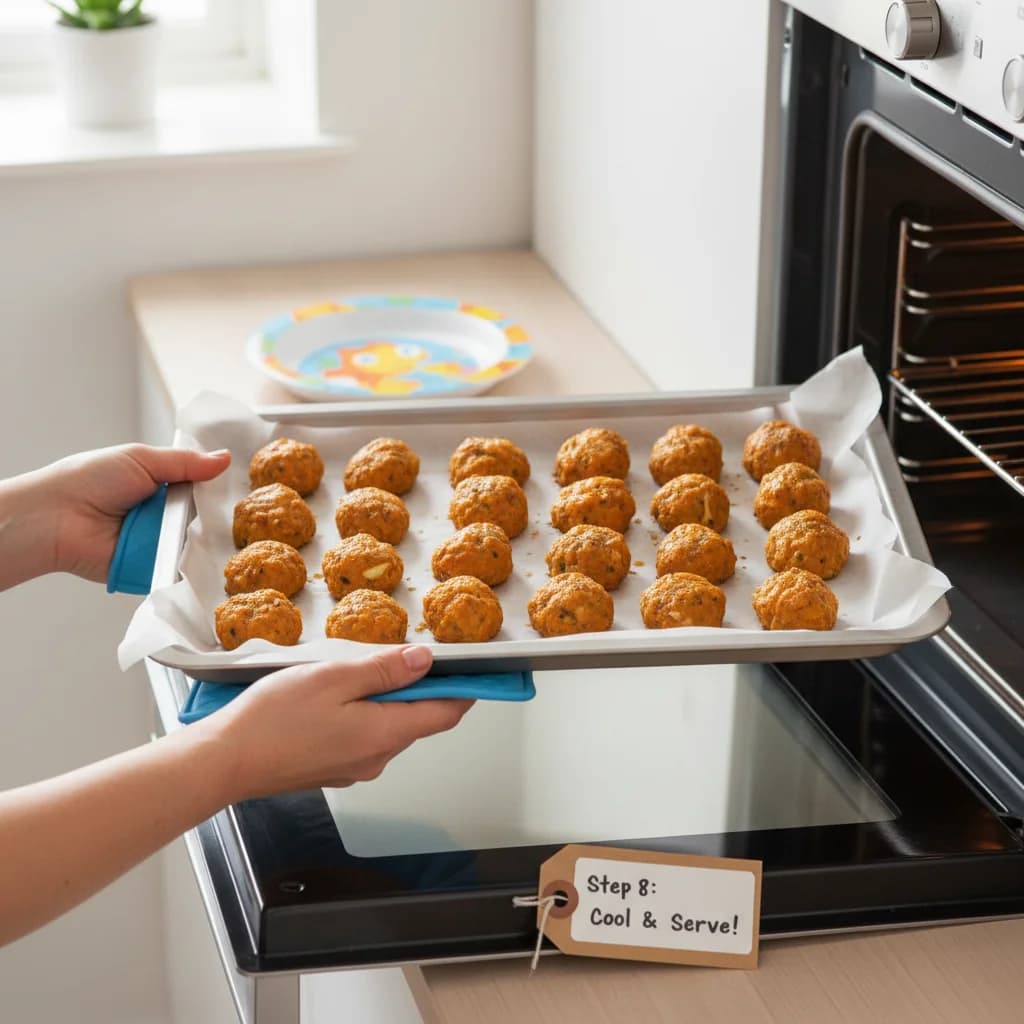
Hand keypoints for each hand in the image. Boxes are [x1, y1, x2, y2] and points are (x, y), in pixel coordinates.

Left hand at [42, 443, 230, 582]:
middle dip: (218, 512)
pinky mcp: (154, 566)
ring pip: (197, 540)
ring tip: (224, 532)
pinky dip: (191, 559)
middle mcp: (163, 514)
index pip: (201, 486)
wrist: (56, 519)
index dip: (219, 485)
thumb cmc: (88, 480)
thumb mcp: (140, 459)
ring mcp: (160, 541)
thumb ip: (185, 462)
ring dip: (205, 536)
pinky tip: (205, 553)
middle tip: (241, 510)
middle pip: (204, 514)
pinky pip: (181, 565)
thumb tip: (224, 458)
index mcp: (160, 484)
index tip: (244, 485)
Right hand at [204, 645, 472, 797]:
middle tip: (408, 653)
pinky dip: (365, 712)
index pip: (445, 714)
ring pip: (389, 726)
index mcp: (384, 735)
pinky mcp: (333, 768)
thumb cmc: (273, 719)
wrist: (224, 761)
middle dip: (420, 687)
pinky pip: (364, 735)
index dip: (463, 689)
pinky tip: (338, 694)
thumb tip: (424, 661)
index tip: (474, 669)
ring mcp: (354, 767)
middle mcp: (376, 758)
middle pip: (417, 718)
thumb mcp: (334, 678)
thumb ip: (384, 670)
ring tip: (361, 669)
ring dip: (387, 698)